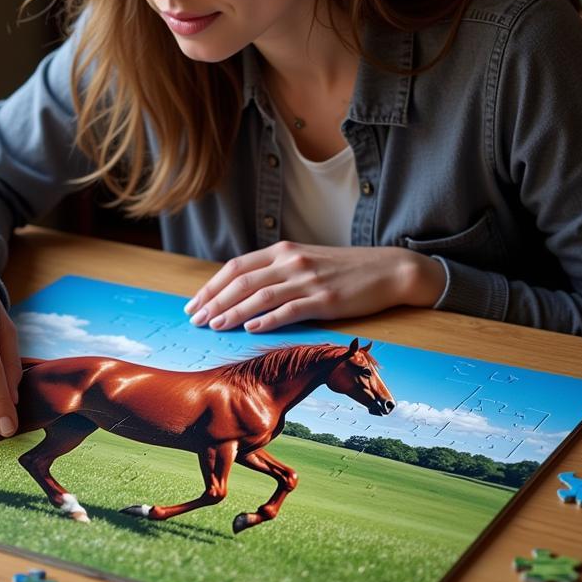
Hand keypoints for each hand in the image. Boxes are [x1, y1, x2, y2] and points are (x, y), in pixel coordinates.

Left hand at [183, 242, 445, 332]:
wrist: (387, 270)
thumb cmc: (343, 270)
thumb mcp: (304, 262)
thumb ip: (275, 273)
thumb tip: (241, 294)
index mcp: (283, 251)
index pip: (237, 268)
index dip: (212, 286)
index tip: (194, 304)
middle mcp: (291, 262)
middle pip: (242, 281)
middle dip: (214, 301)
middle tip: (195, 319)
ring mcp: (307, 280)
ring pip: (260, 296)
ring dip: (232, 312)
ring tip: (214, 326)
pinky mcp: (325, 300)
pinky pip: (289, 310)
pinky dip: (266, 320)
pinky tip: (250, 329)